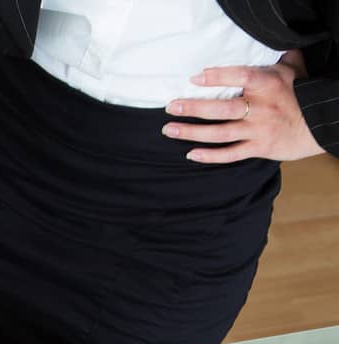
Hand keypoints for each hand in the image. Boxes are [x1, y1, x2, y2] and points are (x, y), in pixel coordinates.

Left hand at [164, 54, 323, 163]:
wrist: (322, 123)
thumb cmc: (304, 93)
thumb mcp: (293, 70)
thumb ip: (279, 57)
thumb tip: (273, 39)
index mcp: (268, 85)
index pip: (240, 76)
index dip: (217, 77)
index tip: (195, 78)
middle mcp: (261, 108)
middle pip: (222, 108)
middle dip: (193, 108)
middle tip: (171, 107)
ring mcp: (259, 130)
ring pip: (220, 133)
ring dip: (192, 133)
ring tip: (170, 130)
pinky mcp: (259, 148)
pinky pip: (230, 154)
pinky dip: (210, 156)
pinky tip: (191, 154)